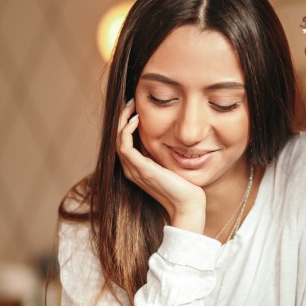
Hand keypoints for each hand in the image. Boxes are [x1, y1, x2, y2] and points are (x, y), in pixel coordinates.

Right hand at [117, 100, 205, 232]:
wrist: (187, 204)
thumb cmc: (183, 186)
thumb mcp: (168, 163)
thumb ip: (160, 153)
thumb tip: (160, 136)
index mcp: (136, 168)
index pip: (123, 142)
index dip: (125, 123)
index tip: (134, 107)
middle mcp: (131, 169)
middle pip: (117, 138)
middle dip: (122, 118)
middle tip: (130, 101)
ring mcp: (134, 170)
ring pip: (118, 140)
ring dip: (122, 120)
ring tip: (131, 106)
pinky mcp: (141, 169)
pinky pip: (125, 146)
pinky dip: (127, 130)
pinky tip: (136, 119)